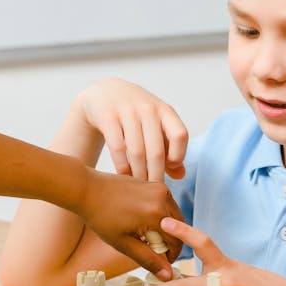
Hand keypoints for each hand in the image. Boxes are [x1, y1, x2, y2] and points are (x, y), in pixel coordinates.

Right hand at [74, 79, 188, 180]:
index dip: (178, 155)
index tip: (170, 168)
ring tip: (138, 187)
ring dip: (138, 174)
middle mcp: (148, 109)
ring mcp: (127, 111)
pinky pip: (117, 148)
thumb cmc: (137, 116)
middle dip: (155, 175)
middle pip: (156, 151)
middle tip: (152, 192)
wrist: (105, 93)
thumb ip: (170, 150)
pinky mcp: (108, 117)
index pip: (180, 135)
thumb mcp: (156, 127)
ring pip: (137, 152)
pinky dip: (122, 166)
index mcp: (165, 111)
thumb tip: (180, 175)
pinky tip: (123, 176)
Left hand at [78, 169, 183, 279]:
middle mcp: (162, 197)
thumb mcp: (123, 243)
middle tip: (152, 250)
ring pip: (173, 216)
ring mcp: (159, 188)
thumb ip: (148, 259)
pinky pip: (166, 205)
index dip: (171, 256)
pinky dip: (160, 216)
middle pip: (179, 228)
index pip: (177, 241)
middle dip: (169, 242)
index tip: (162, 263)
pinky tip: (142, 222)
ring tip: (145, 236)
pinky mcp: (154, 184)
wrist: (86, 189)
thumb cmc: (100, 216)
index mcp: (156, 213)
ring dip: (165, 229)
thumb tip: (167, 275)